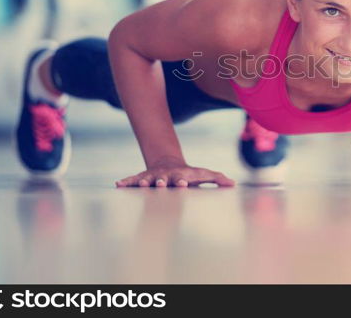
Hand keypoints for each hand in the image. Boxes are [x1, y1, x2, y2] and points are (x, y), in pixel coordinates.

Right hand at [115, 157, 234, 187]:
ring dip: (142, 183)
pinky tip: (117, 184)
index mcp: (180, 176)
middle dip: (161, 183)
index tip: (182, 184)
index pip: (181, 179)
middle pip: (163, 179)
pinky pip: (132, 179)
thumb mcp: (203, 174)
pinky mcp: (143, 178)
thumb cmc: (189, 173)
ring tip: (137, 185)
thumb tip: (233, 183)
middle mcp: (165, 176)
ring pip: (146, 180)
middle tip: (159, 185)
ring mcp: (153, 176)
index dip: (181, 182)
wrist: (169, 164)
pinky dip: (126, 181)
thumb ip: (217, 178)